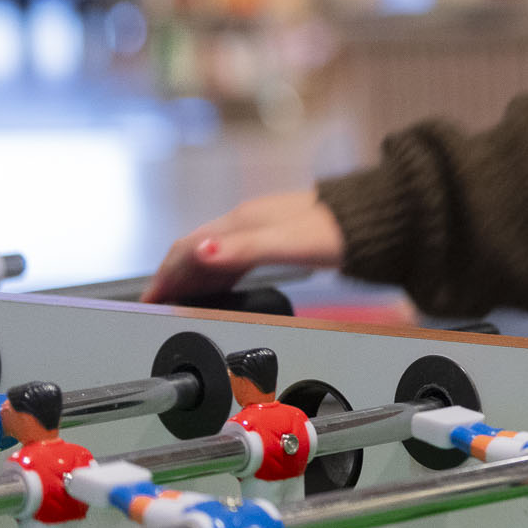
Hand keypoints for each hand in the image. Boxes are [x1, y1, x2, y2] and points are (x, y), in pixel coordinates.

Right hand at [144, 190, 345, 303]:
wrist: (377, 220)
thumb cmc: (338, 229)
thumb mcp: (287, 243)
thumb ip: (243, 250)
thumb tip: (201, 253)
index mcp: (243, 221)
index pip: (188, 247)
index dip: (165, 274)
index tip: (149, 299)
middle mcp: (248, 221)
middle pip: (197, 249)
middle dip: (173, 277)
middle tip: (158, 307)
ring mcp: (262, 228)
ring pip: (215, 254)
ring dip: (194, 277)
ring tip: (181, 303)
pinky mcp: (277, 238)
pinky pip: (236, 257)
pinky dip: (219, 275)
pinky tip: (222, 287)